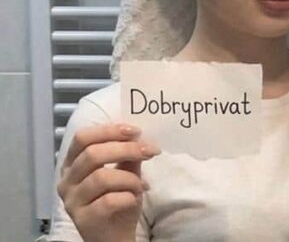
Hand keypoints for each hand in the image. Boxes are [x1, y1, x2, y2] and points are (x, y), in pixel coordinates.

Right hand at [57, 122, 160, 241]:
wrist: (115, 236)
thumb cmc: (117, 200)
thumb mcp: (124, 172)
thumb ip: (127, 155)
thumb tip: (139, 136)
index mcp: (72, 163)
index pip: (83, 138)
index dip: (109, 131)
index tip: (135, 131)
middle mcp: (67, 181)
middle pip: (92, 154)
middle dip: (126, 149)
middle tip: (149, 151)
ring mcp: (72, 202)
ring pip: (101, 178)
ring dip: (129, 178)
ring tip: (142, 184)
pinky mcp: (83, 220)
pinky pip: (108, 201)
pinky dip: (127, 196)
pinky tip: (134, 198)